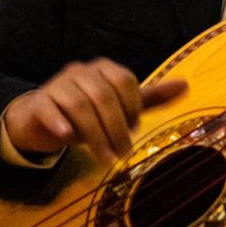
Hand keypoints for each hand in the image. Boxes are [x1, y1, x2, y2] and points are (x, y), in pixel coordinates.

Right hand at [4, 59, 186, 162]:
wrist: (40, 119)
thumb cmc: (87, 113)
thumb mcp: (119, 105)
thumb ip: (150, 97)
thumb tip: (186, 85)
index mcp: (103, 68)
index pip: (125, 82)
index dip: (132, 108)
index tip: (133, 130)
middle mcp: (81, 71)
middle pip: (103, 95)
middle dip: (116, 127)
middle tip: (123, 154)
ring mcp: (57, 84)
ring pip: (79, 105)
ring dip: (94, 134)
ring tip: (105, 158)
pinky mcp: (39, 102)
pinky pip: (50, 108)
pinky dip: (60, 122)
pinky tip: (68, 138)